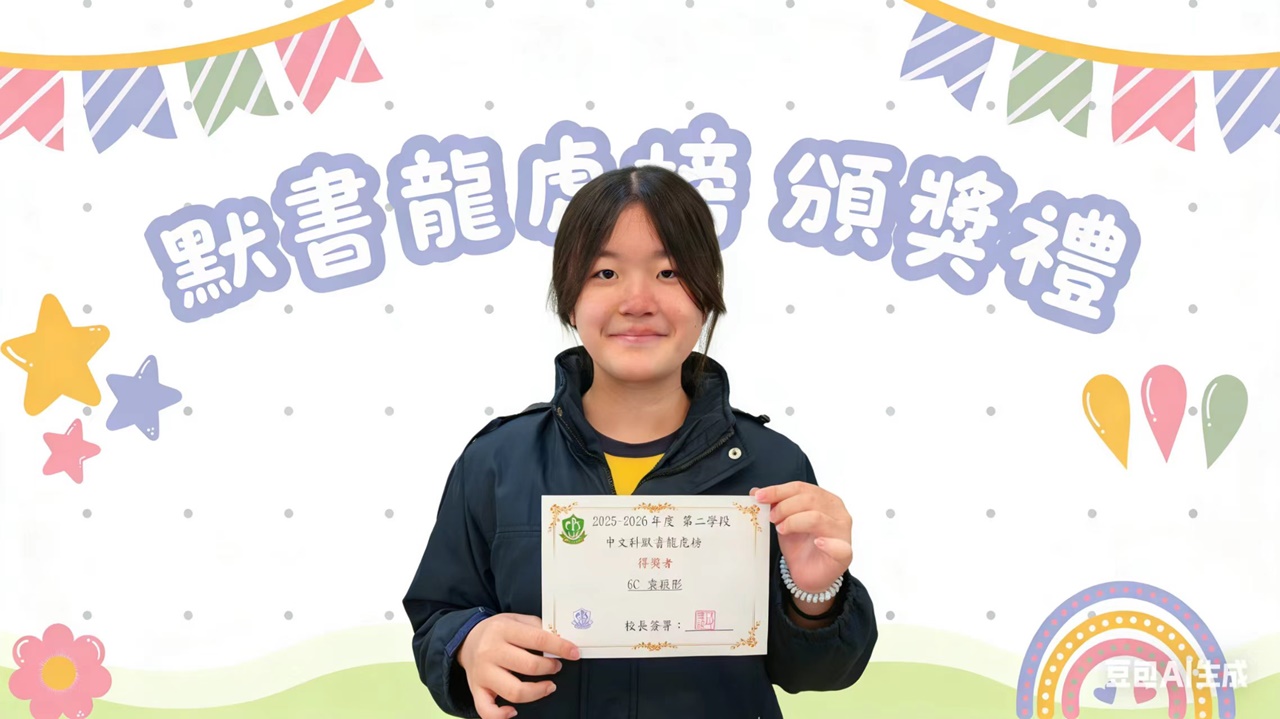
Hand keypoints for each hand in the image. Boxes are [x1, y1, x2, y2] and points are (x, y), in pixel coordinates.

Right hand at [456, 613, 579, 718]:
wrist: (466, 640)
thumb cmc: (497, 631)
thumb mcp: (515, 619)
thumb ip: (536, 627)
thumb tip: (561, 639)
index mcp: (503, 629)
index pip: (538, 639)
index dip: (560, 647)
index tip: (574, 653)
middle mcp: (490, 651)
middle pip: (529, 666)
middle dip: (550, 667)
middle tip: (556, 666)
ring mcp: (482, 673)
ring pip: (514, 691)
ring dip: (537, 691)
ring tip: (548, 686)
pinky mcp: (476, 690)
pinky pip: (486, 710)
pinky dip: (500, 716)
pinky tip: (513, 712)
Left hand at [750, 482, 852, 593]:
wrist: (807, 573)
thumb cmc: (801, 544)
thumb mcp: (784, 521)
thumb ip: (774, 505)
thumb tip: (755, 491)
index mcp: (826, 499)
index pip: (800, 488)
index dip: (778, 491)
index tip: (759, 497)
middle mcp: (838, 512)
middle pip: (809, 499)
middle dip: (785, 507)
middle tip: (772, 518)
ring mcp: (843, 532)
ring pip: (817, 518)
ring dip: (794, 522)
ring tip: (782, 530)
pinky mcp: (845, 553)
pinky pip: (839, 547)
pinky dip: (827, 544)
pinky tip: (817, 543)